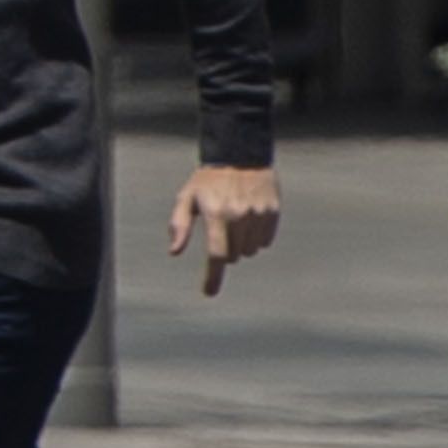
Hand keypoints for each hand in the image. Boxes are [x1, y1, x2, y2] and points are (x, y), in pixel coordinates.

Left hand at [166, 163, 283, 296]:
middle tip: (220, 230)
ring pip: (250, 251)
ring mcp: (258, 214)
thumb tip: (174, 251)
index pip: (217, 254)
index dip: (213, 277)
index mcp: (216, 214)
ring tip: (235, 222)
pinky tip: (249, 220)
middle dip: (225, 250)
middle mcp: (239, 216)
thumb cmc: (208, 179)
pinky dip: (256, 238)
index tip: (209, 293)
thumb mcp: (187, 197)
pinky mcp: (273, 213)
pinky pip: (265, 242)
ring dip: (241, 245)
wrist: (240, 154)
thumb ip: (180, 225)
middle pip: (233, 255)